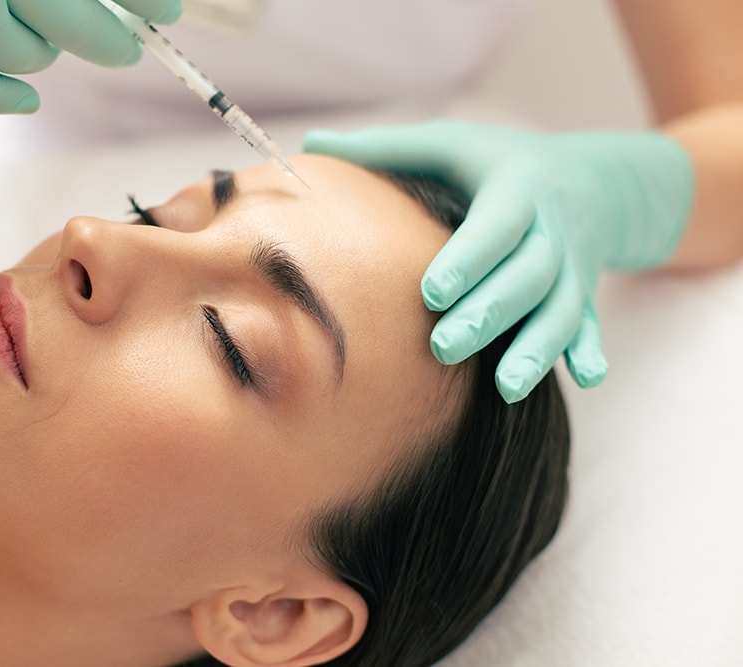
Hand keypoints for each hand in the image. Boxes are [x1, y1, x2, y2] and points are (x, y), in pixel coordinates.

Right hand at [0, 0, 181, 112]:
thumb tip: (134, 1)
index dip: (145, 1)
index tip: (169, 13)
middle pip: (76, 26)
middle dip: (113, 40)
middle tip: (129, 45)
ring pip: (30, 55)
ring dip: (46, 50)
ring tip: (40, 30)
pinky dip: (5, 98)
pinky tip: (30, 99)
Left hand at [304, 121, 693, 401]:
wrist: (590, 179)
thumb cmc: (497, 162)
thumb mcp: (449, 144)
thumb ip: (385, 149)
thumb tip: (310, 143)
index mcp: (517, 186)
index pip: (496, 224)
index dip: (469, 257)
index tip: (431, 292)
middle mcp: (552, 227)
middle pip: (528, 274)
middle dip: (490, 313)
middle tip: (443, 347)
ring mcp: (573, 264)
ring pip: (562, 308)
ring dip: (538, 348)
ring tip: (506, 388)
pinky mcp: (584, 292)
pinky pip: (590, 324)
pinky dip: (589, 351)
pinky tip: (587, 378)